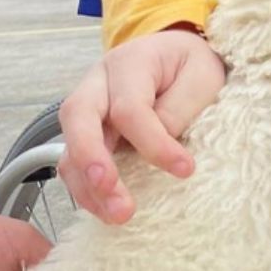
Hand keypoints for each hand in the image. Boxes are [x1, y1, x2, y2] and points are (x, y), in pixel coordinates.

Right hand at [58, 29, 225, 223]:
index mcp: (130, 62)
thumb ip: (179, 107)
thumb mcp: (202, 75)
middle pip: (78, 118)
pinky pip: (73, 162)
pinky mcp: (87, 132)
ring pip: (68, 145)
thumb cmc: (190, 65)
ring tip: (116, 216)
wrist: (177, 54)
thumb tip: (160, 141)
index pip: (130, 108)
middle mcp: (98, 82)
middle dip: (93, 161)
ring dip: (87, 186)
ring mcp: (88, 107)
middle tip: (117, 198)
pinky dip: (86, 189)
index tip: (185, 170)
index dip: (154, 143)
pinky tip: (105, 210)